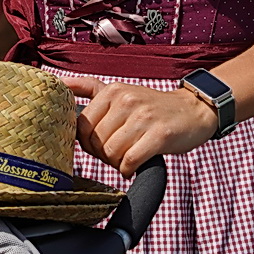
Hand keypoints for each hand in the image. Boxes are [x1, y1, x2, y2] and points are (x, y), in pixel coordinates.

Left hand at [61, 75, 220, 175]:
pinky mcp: (159, 135)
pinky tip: (135, 165)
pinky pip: (129, 161)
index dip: (86, 142)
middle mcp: (126, 100)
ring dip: (117, 163)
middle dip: (102, 155)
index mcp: (112, 91)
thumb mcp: (120, 91)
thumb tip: (59, 83)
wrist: (194, 110)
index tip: (99, 146)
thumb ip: (88, 88)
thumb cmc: (153, 107)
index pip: (81, 125)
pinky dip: (128, 169)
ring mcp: (143, 117)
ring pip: (111, 153)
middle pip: (95, 142)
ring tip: (127, 157)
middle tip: (117, 153)